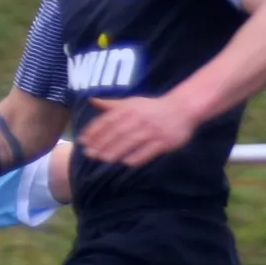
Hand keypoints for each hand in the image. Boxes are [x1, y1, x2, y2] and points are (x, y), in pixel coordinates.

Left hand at [77, 94, 195, 166]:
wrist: (183, 108)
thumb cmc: (153, 108)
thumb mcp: (132, 102)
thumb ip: (111, 105)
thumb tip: (91, 101)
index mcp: (130, 108)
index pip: (108, 120)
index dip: (94, 130)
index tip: (83, 141)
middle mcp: (139, 118)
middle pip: (117, 132)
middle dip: (102, 143)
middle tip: (89, 154)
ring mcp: (152, 130)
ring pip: (131, 142)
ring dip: (115, 151)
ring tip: (103, 159)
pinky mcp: (164, 142)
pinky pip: (148, 152)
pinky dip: (136, 158)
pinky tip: (125, 163)